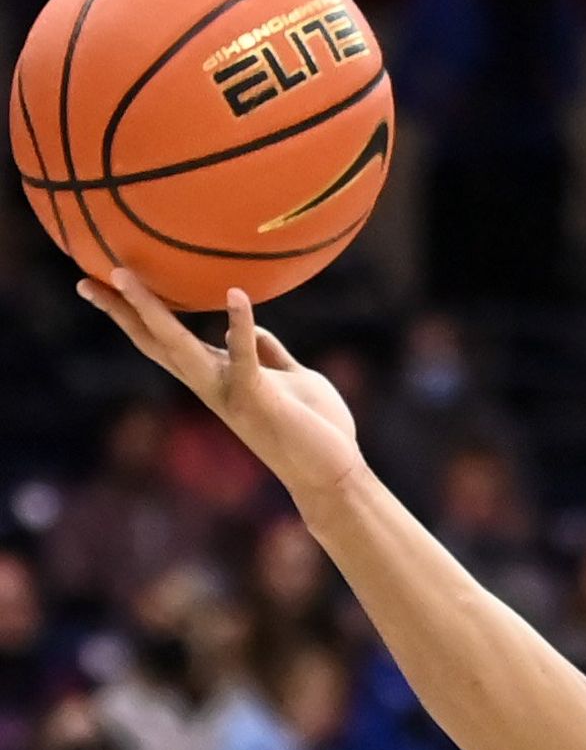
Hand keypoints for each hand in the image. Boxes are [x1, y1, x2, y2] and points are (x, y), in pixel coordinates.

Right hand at [77, 273, 362, 501]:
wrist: (336, 474)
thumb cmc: (317, 427)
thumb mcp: (290, 379)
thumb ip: (266, 352)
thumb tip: (244, 326)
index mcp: (218, 376)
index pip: (165, 341)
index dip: (133, 314)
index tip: (101, 283)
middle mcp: (214, 385)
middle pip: (156, 342)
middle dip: (120, 311)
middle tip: (85, 279)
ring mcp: (232, 394)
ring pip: (180, 347)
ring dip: (152, 311)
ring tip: (125, 274)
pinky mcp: (258, 399)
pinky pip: (244, 357)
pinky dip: (240, 325)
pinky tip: (235, 294)